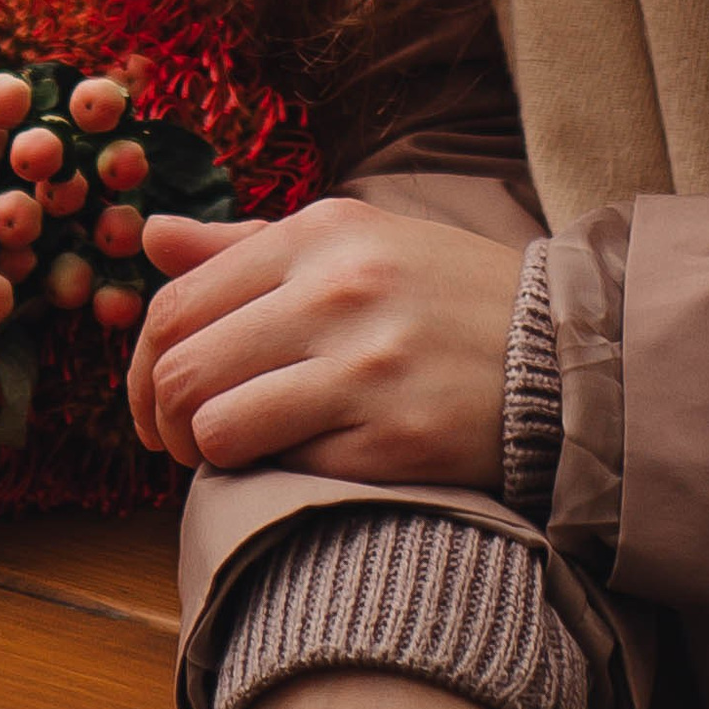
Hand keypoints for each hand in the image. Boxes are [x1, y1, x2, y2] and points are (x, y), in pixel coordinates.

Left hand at [133, 196, 523, 485]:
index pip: (177, 303)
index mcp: (321, 234)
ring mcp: (365, 365)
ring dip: (206, 455)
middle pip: (182, 368)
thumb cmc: (441, 297)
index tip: (161, 397)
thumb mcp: (355, 241)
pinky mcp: (391, 438)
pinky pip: (280, 468)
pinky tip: (301, 460)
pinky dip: (272, 474)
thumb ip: (247, 246)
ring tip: (234, 454)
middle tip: (183, 440)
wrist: (562, 352)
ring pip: (213, 426)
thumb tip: (149, 236)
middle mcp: (338, 289)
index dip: (146, 364)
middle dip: (162, 419)